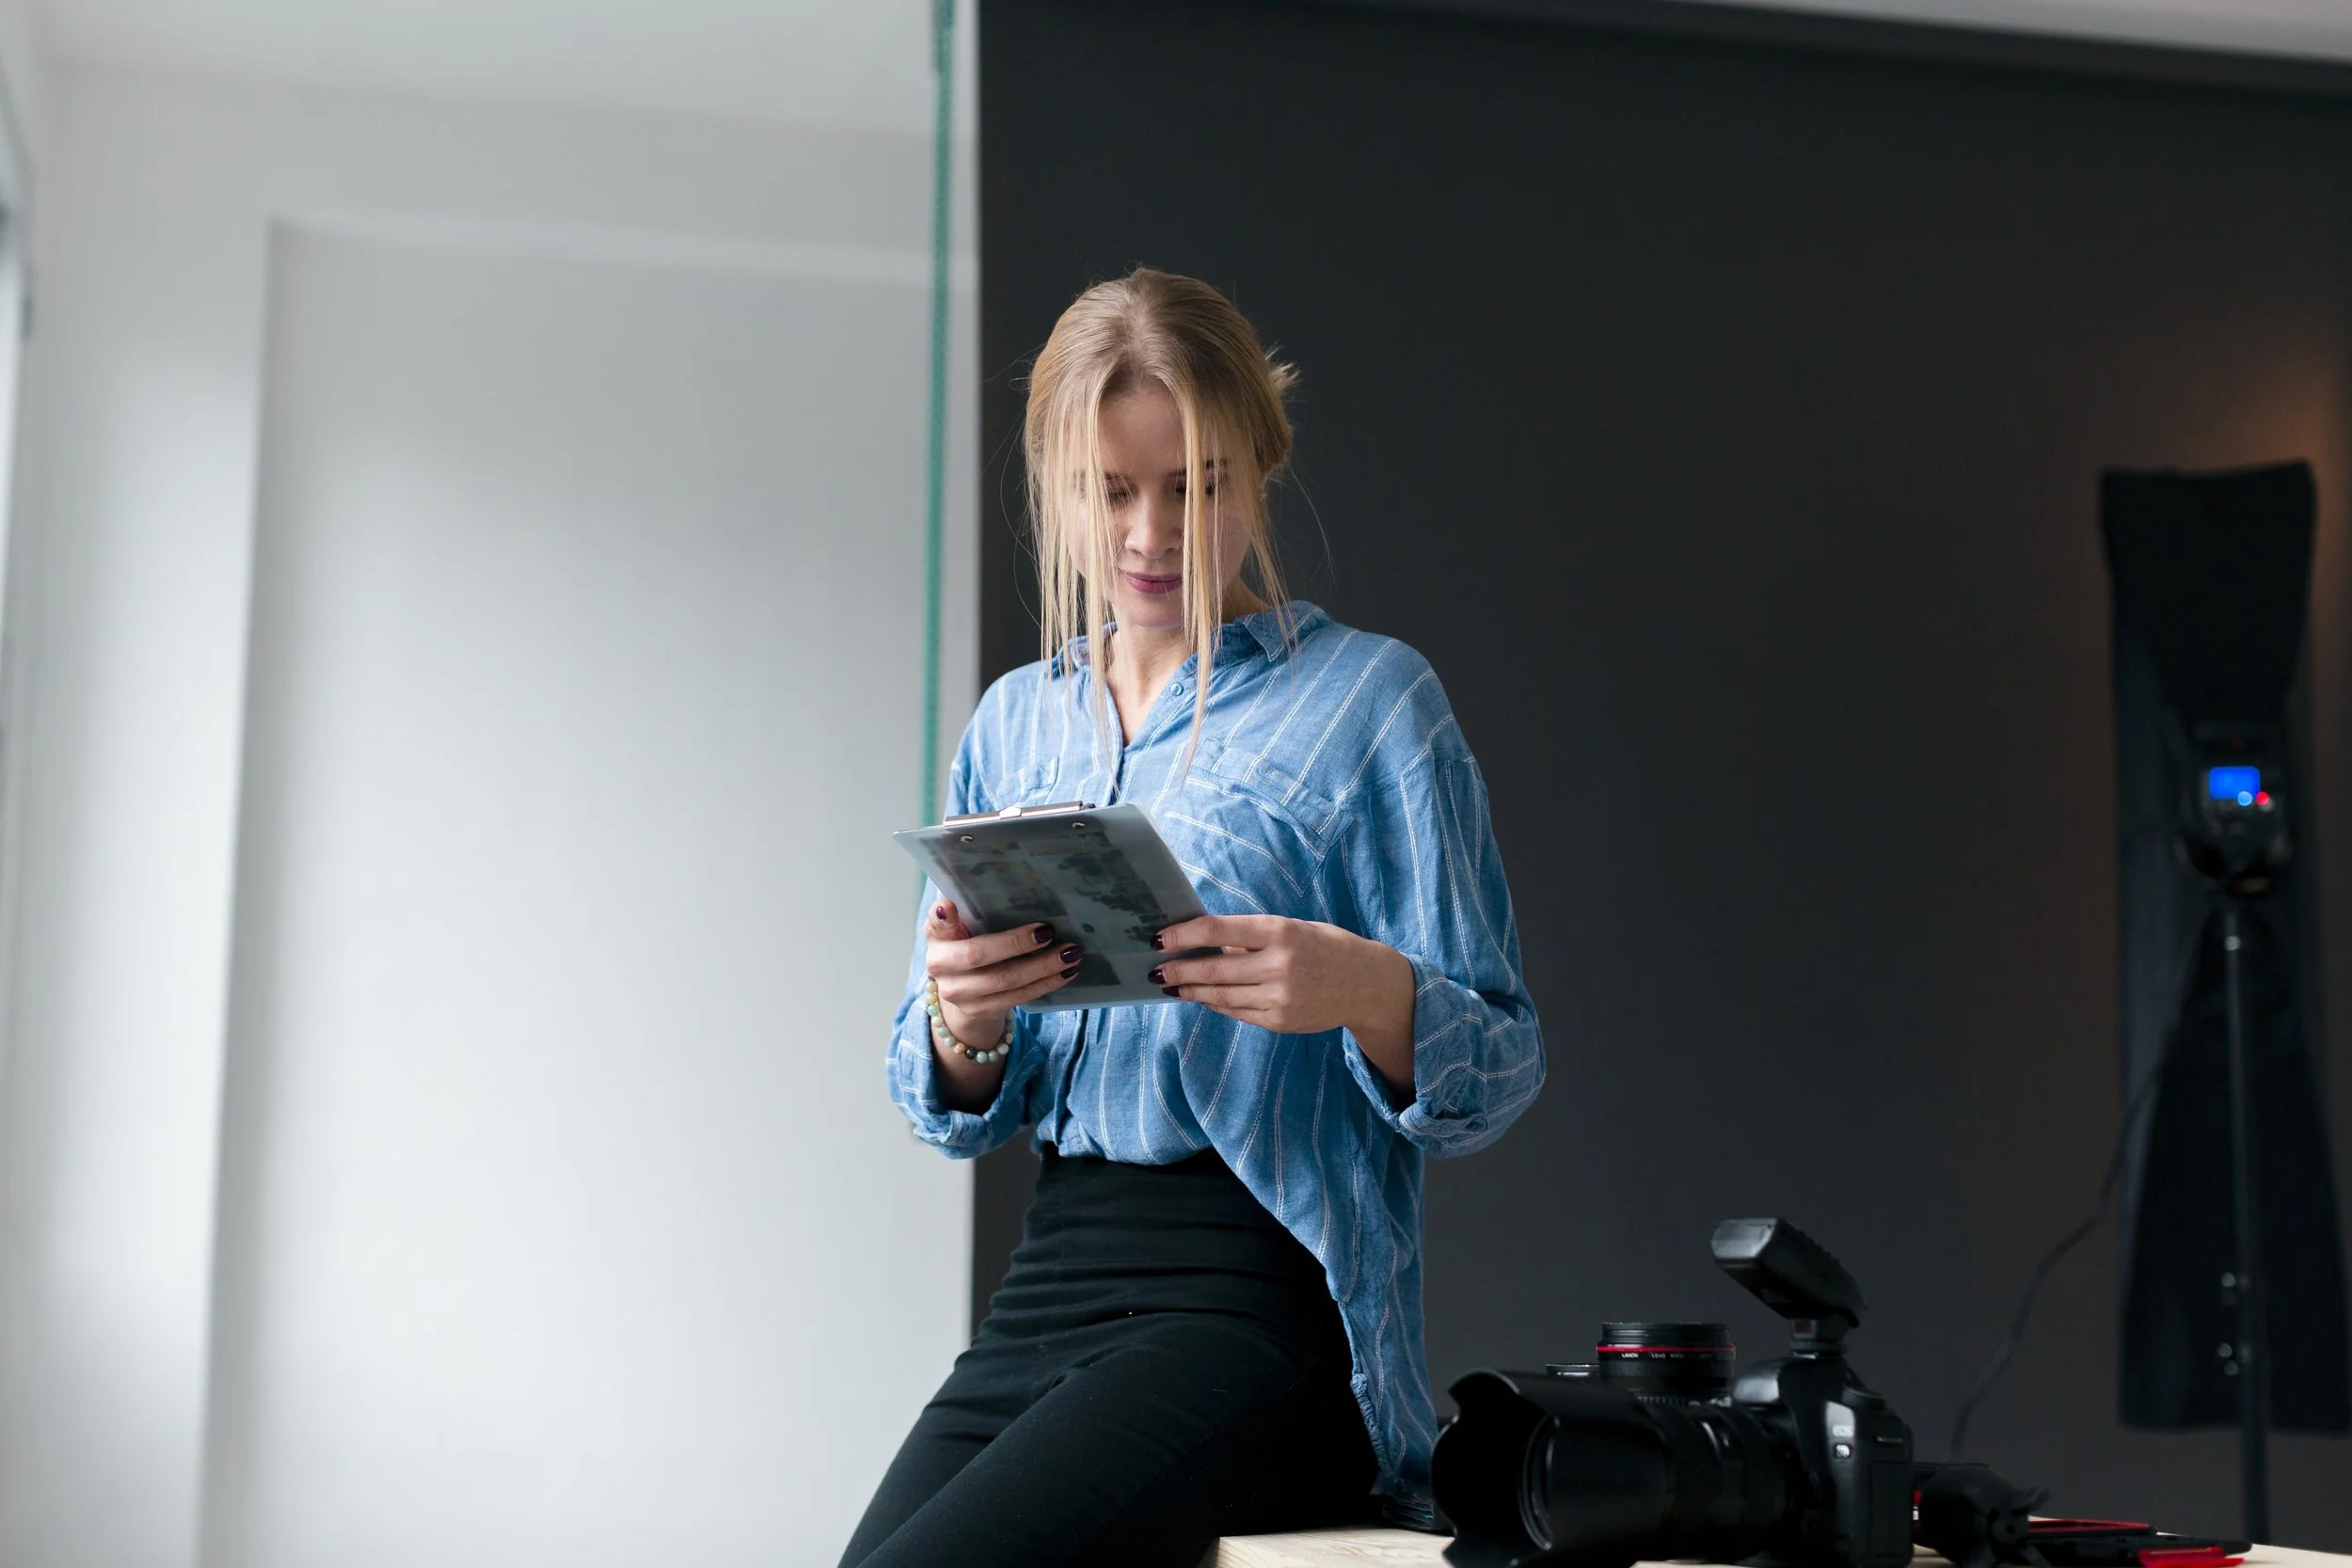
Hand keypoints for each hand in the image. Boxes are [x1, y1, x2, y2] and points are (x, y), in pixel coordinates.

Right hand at [925, 902, 1080, 1048]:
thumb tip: (978, 896)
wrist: (961, 991)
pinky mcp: (981, 1011)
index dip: (942, 917)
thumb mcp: (960, 927)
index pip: (935, 924)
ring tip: (1070, 954)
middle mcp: (940, 967)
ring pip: (1004, 981)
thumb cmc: (966, 946)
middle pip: (979, 955)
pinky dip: (1045, 984)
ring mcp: (960, 994)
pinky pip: (1018, 997)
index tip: (950, 905)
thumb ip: (966, 911)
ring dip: (1042, 967)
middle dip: (1016, 943)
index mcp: (936, 938)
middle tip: (1049, 931)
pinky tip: (1066, 973)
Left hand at [1149, 914, 1413, 1043]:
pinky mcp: (1279, 1021)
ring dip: (1191, 990)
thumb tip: (1207, 942)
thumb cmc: (1326, 947)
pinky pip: (1237, 1012)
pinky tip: (1202, 997)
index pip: (1217, 930)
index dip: (1182, 935)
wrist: (1368, 985)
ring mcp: (1279, 997)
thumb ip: (1252, 936)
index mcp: (1280, 931)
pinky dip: (1216, 1004)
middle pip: (1212, 968)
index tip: (1157, 938)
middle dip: (1177, 970)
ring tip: (1171, 986)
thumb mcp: (1293, 928)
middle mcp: (1278, 964)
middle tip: (1154, 971)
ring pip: (1220, 994)